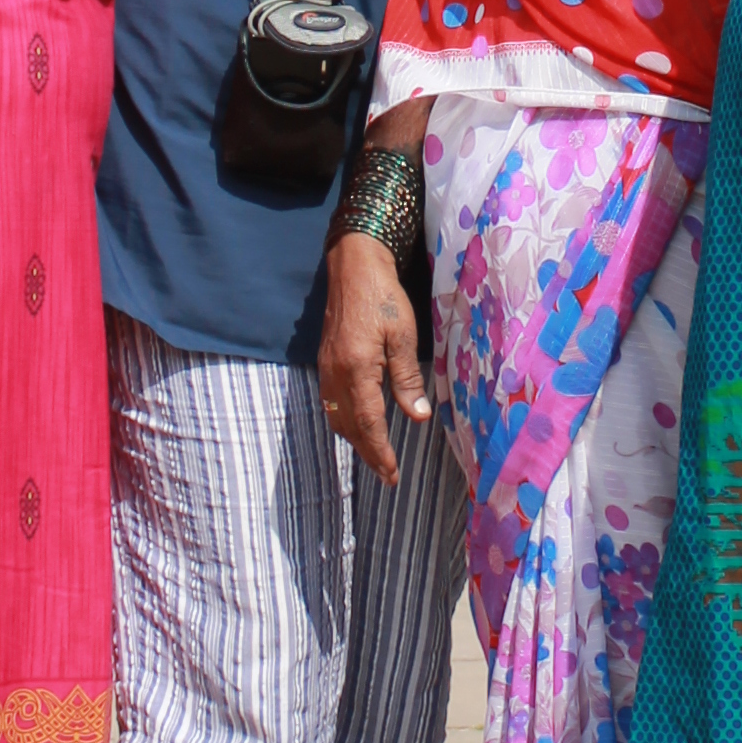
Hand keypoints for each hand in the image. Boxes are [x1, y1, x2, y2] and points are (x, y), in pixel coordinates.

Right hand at [316, 232, 427, 488]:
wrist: (352, 267)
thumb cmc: (383, 297)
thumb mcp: (403, 336)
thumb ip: (407, 379)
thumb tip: (416, 416)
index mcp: (356, 370)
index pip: (368, 424)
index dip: (380, 452)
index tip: (392, 475)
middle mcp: (335, 375)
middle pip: (349, 427)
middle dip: (368, 453)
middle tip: (387, 476)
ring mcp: (326, 368)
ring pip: (336, 417)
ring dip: (355, 440)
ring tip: (374, 455)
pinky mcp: (325, 361)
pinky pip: (330, 402)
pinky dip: (344, 421)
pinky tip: (357, 424)